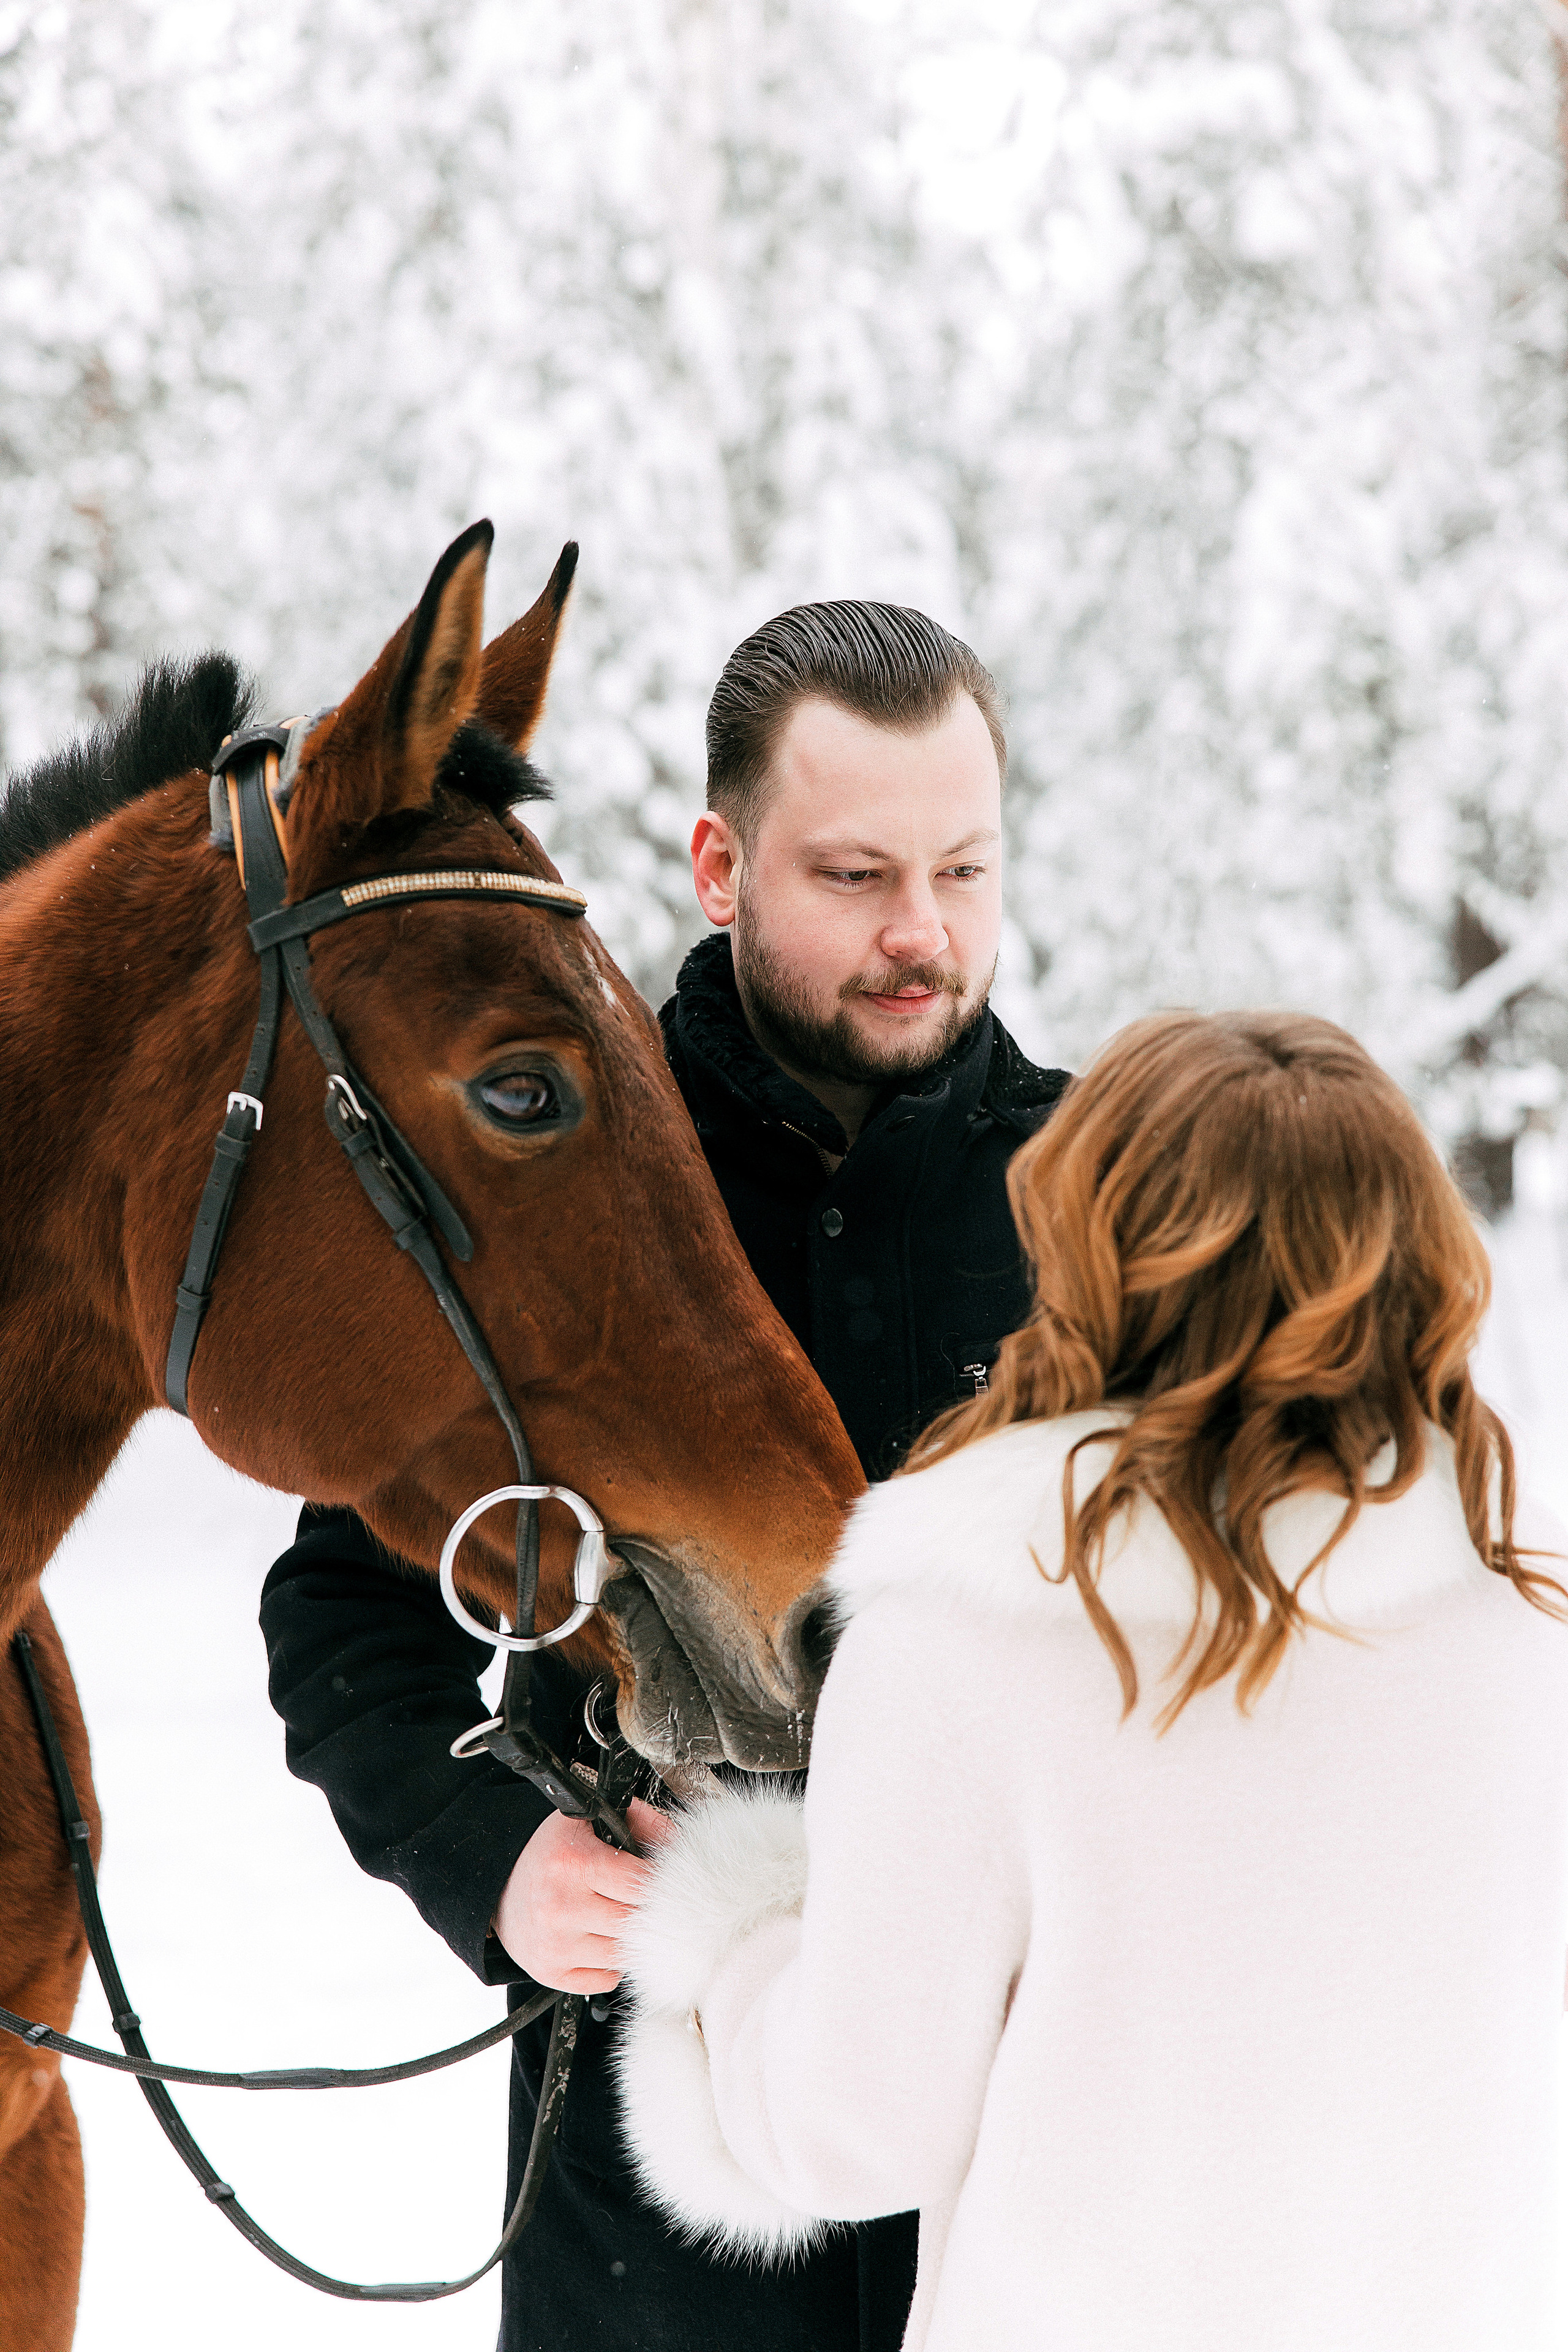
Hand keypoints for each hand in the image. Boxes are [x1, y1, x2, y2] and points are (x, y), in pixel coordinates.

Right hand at [493, 1797, 671, 1994]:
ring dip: (629, 1938)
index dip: (657, 1883)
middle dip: (645, 1911)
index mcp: (573, 1863)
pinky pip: (608, 1978)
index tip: (658, 1881)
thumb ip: (640, 1821)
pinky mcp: (551, 1974)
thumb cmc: (550, 1853)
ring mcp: (555, 1945)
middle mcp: (561, 1907)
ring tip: (617, 1917)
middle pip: (636, 1921)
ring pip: (625, 1953)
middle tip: (640, 1901)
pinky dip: (612, 1963)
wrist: (498, 1886)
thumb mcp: (588, 1821)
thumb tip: (681, 1841)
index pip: (642, 1885)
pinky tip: (600, 1938)